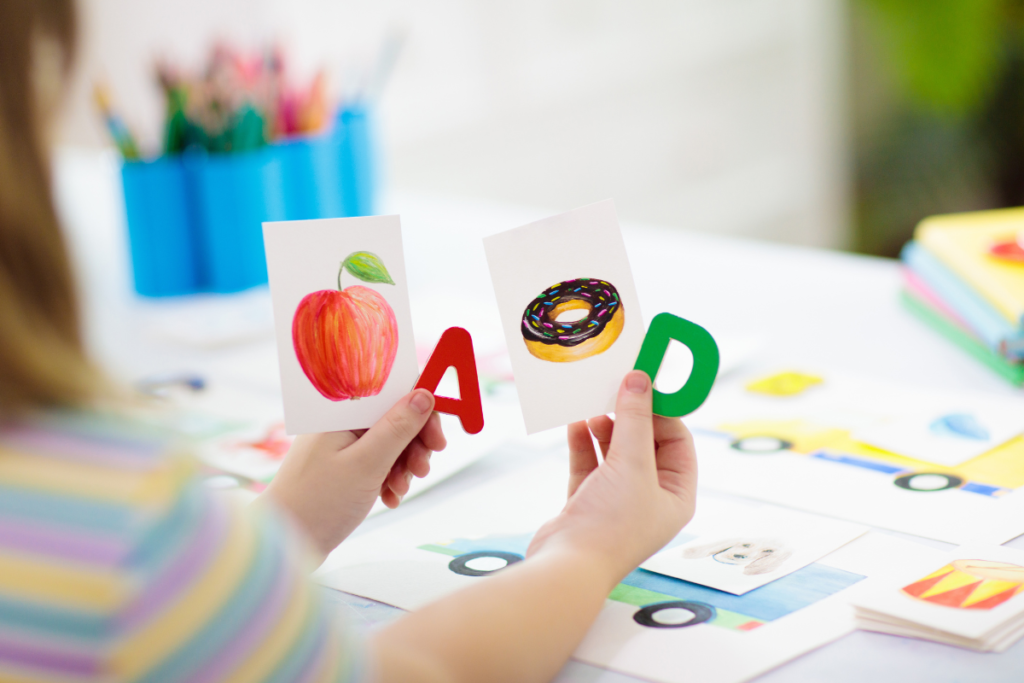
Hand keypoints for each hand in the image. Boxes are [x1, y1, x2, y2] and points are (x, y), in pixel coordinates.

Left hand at [263, 388, 446, 560]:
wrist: (285, 543)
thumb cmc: (317, 502)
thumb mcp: (366, 463)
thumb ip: (398, 427)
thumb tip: (424, 395)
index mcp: (341, 412)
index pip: (391, 393)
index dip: (420, 410)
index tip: (437, 438)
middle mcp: (341, 423)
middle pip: (394, 418)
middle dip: (415, 444)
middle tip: (423, 468)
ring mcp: (342, 446)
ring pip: (389, 443)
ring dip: (404, 466)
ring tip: (399, 489)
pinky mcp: (343, 467)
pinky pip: (378, 463)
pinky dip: (389, 478)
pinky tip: (389, 497)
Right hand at [527, 370, 696, 583]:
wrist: (567, 567)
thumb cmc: (611, 525)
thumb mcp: (631, 465)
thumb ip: (635, 419)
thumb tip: (639, 379)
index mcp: (676, 494)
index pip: (677, 441)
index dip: (662, 410)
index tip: (643, 382)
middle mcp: (650, 497)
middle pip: (645, 443)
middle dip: (630, 415)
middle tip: (615, 386)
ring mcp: (618, 499)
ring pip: (615, 451)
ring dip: (604, 427)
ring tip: (592, 404)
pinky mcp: (588, 500)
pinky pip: (589, 462)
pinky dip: (583, 442)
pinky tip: (575, 423)